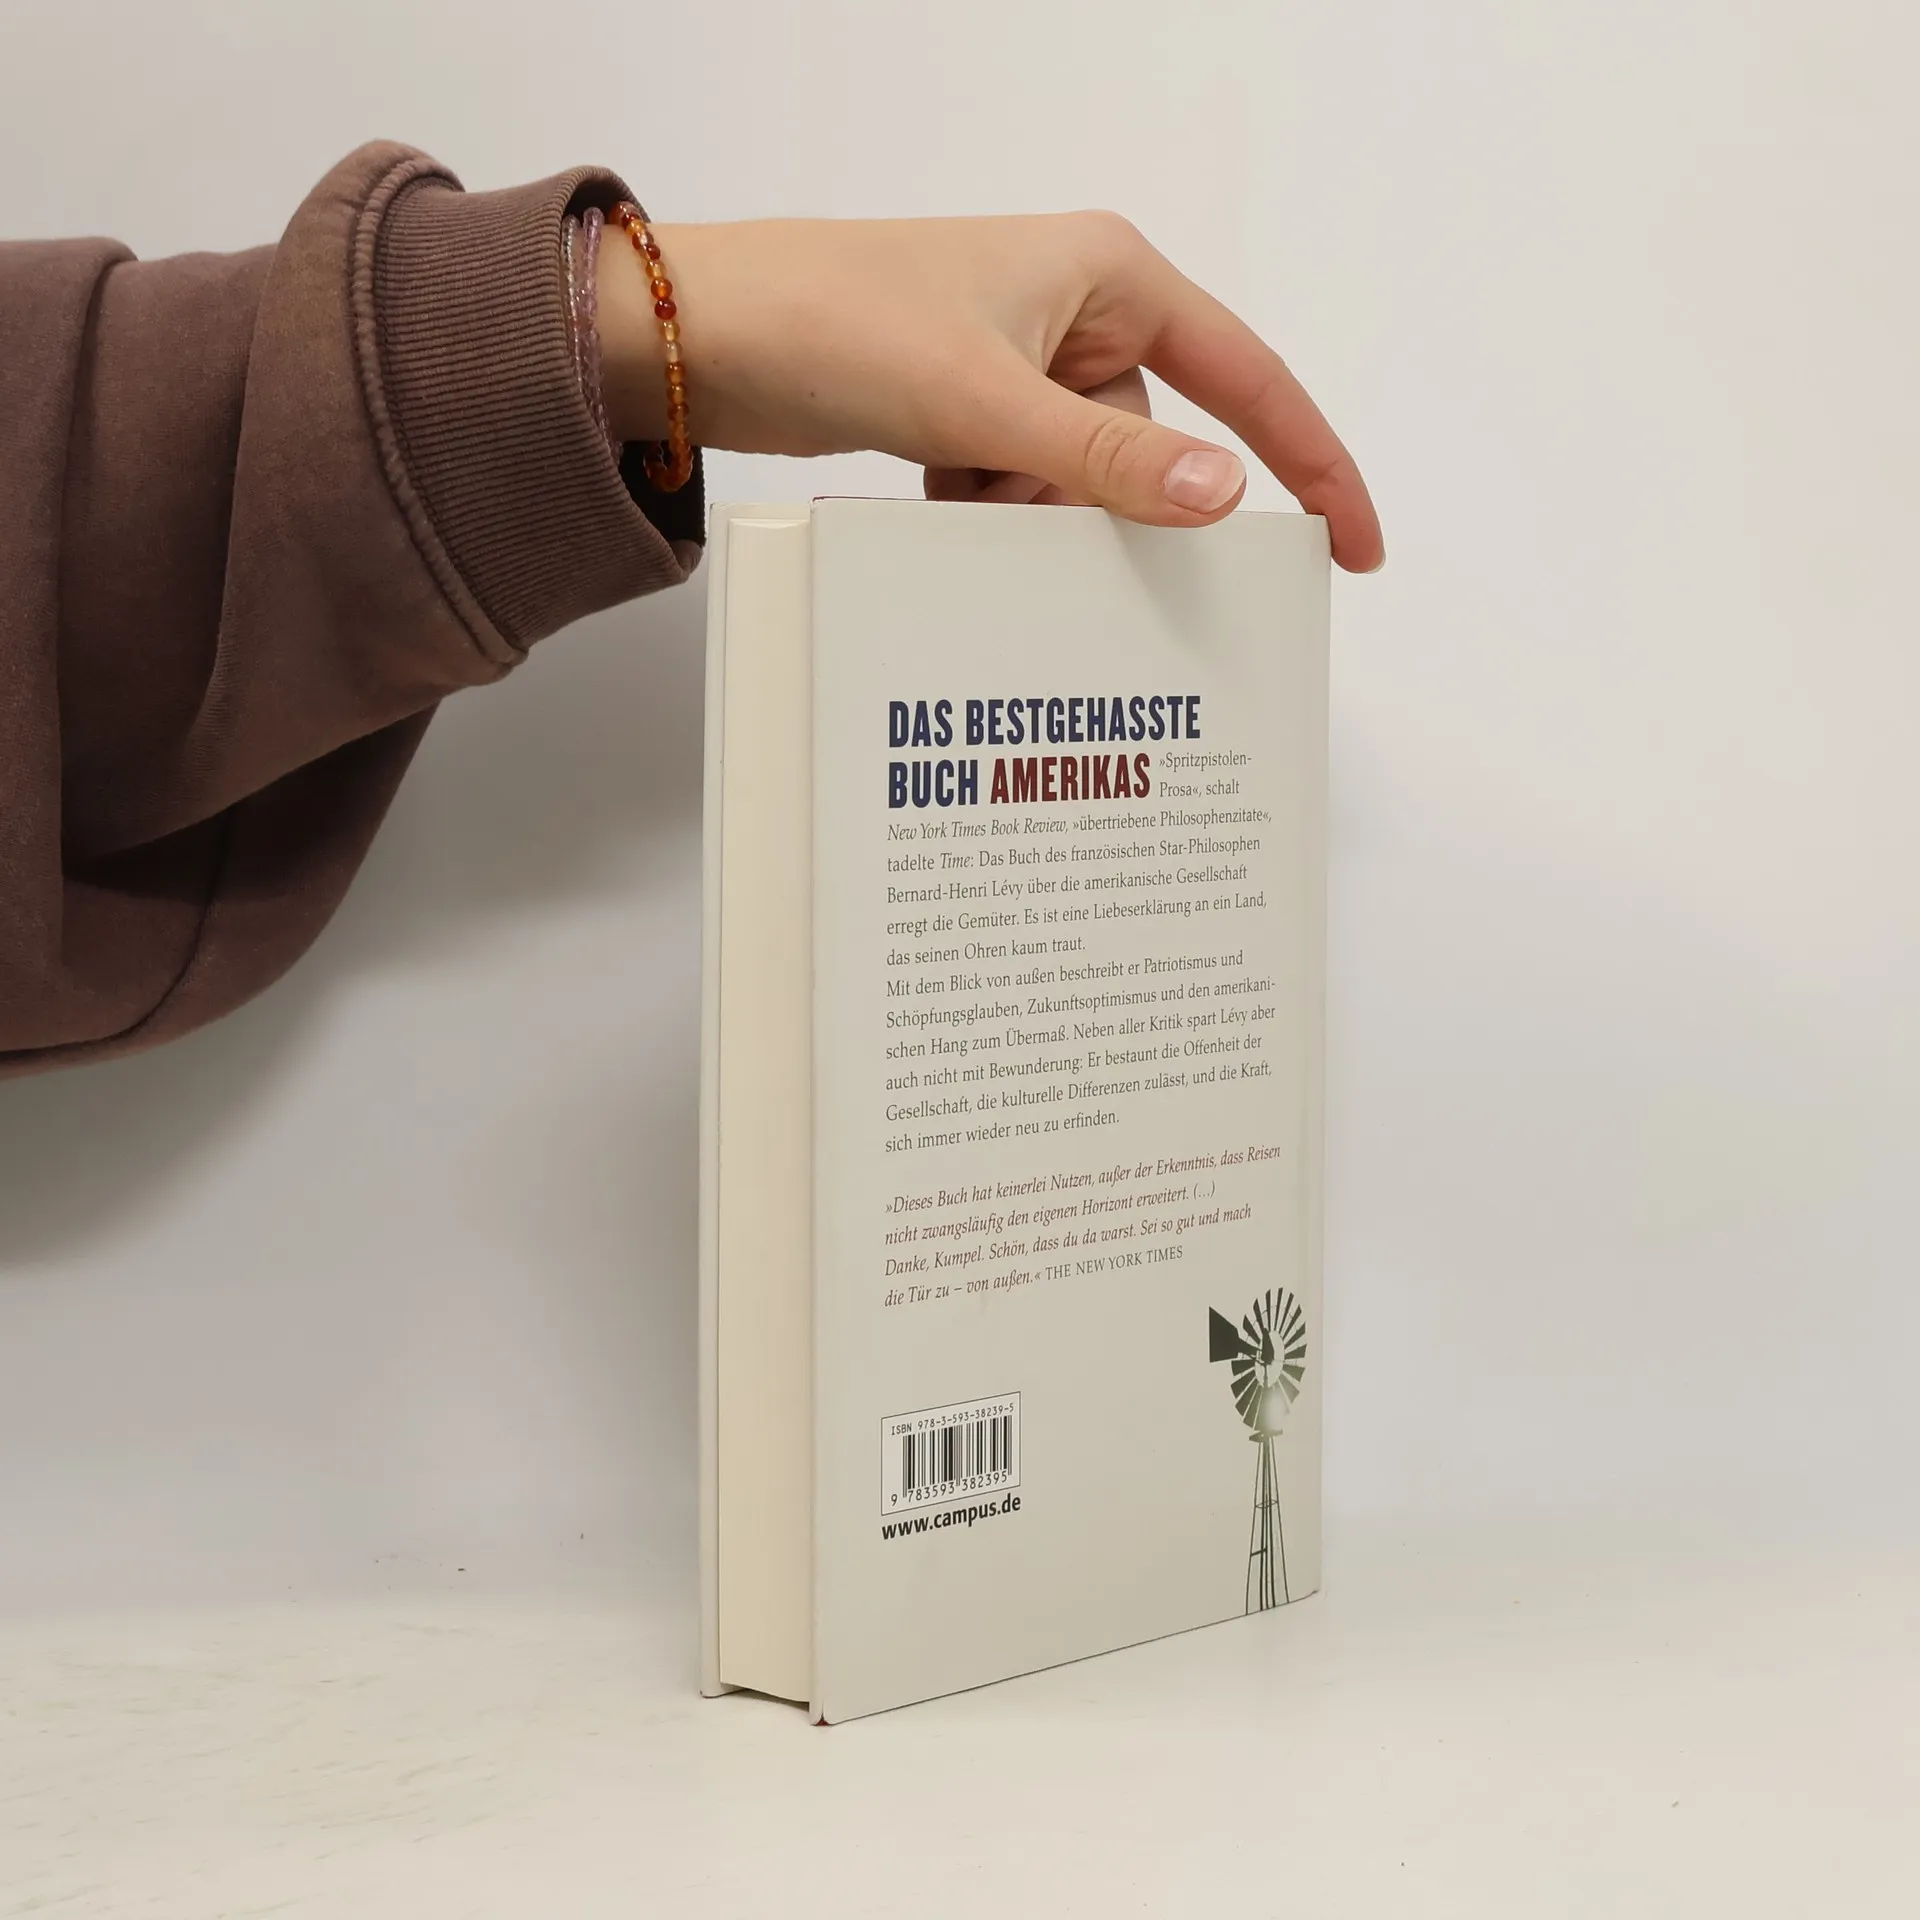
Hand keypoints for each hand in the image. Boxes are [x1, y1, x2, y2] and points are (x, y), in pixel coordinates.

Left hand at [599, 210, 1382, 571]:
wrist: (703, 337)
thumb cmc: (840, 321)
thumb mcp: (988, 400)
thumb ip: (1109, 457)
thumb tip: (1224, 496)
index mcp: (1110, 273)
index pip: (1247, 375)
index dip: (1309, 461)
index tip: (1350, 545)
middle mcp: (1075, 311)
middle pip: (1145, 444)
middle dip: (1096, 502)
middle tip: (1027, 512)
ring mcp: (1018, 363)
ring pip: (1077, 477)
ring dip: (1027, 513)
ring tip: (956, 497)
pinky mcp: (967, 406)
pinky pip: (1021, 483)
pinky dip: (990, 511)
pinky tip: (937, 504)